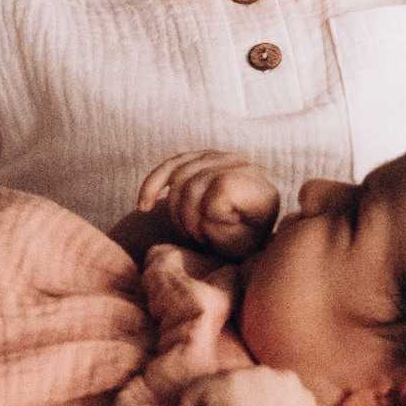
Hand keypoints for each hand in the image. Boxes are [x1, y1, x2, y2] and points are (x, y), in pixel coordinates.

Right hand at [136, 150, 280, 258]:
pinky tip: (144, 206)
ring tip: (184, 230)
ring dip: (174, 208)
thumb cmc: (237, 247)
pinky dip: (152, 186)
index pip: (222, 186)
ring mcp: (223, 157)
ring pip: (180, 173)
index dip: (208, 214)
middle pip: (196, 180)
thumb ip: (227, 231)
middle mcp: (245, 167)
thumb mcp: (238, 248)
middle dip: (187, 215)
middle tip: (195, 239)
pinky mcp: (202, 156)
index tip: (212, 238)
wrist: (237, 238)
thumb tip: (208, 206)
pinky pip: (169, 165)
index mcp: (260, 191)